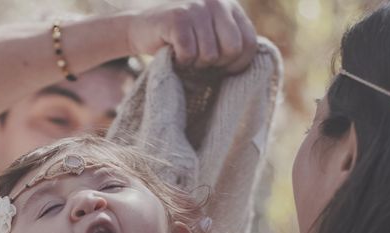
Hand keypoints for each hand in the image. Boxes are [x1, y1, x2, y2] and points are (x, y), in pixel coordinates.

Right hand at [128, 0, 256, 72]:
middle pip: (232, 49)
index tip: (221, 69)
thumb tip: (249, 68)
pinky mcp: (177, 18)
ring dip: (194, 65)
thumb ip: (229, 40)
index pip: (249, 43)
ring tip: (185, 56)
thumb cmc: (178, 39)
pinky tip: (173, 54)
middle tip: (200, 63)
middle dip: (216, 65)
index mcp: (229, 6)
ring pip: (209, 55)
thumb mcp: (209, 33)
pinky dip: (180, 62)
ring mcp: (196, 7)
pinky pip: (189, 54)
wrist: (139, 27)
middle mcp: (216, 2)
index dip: (237, 64)